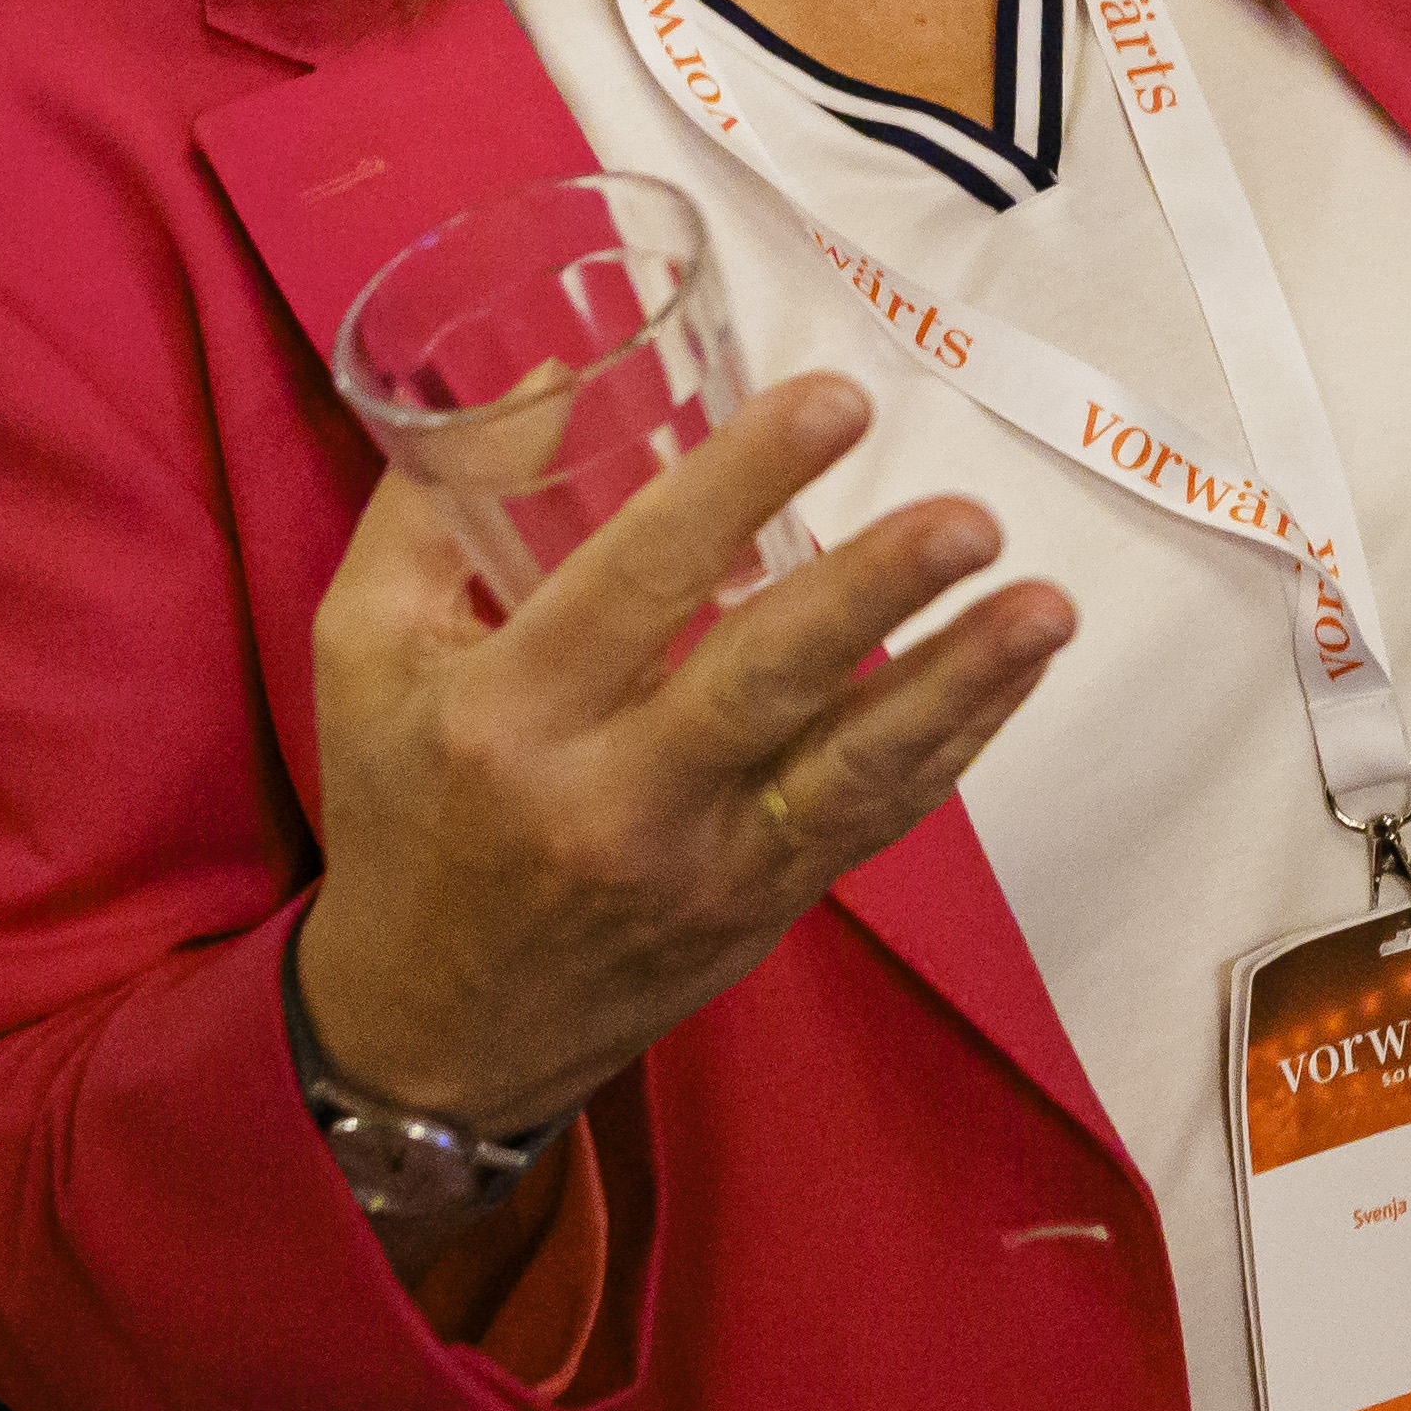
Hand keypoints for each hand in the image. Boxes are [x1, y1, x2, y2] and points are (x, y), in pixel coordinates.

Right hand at [294, 374, 1071, 1145]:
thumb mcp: (365, 649)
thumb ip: (438, 506)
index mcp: (506, 715)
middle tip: (965, 517)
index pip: (636, 580)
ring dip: (958, 684)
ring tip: (1045, 606)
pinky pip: (873, 819)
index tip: (833, 402)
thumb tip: (557, 371)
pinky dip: (954, 744)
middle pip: (761, 680)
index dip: (739, 485)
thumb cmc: (400, 812)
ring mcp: (699, 865)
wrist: (429, 1038)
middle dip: (874, 592)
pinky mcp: (760, 907)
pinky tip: (1014, 671)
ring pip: (849, 768)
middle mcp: (609, 796)